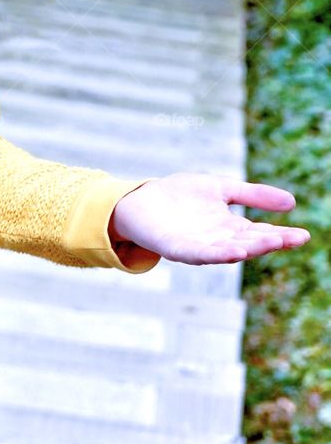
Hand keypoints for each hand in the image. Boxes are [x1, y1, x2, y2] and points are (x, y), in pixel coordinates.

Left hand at [108, 172, 310, 265]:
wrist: (139, 201)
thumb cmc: (180, 196)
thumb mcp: (220, 188)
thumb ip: (252, 195)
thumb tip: (292, 202)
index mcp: (229, 227)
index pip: (260, 232)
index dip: (282, 235)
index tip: (304, 234)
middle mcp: (218, 240)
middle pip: (248, 243)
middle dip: (269, 242)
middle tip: (293, 239)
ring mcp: (198, 246)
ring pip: (227, 251)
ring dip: (247, 249)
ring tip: (268, 244)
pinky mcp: (177, 249)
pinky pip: (199, 254)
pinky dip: (216, 254)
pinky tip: (233, 251)